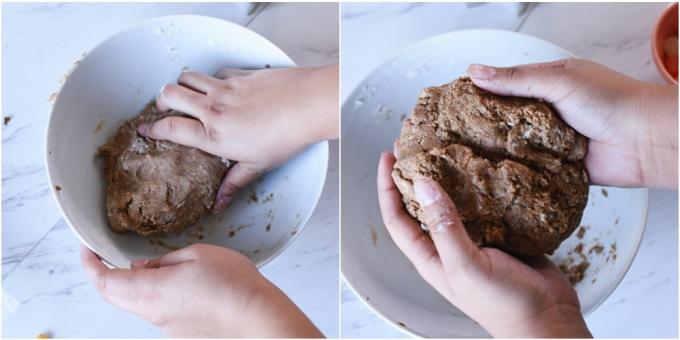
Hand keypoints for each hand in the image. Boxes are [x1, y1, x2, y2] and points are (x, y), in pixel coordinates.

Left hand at [81, 244, 322, 337]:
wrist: (257, 317)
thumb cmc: (233, 284)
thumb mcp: (197, 254)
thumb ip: (164, 261)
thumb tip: (144, 268)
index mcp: (152, 290)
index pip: (104, 281)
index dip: (90, 264)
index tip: (87, 250)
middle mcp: (153, 313)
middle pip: (112, 297)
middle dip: (103, 276)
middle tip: (105, 257)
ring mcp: (165, 326)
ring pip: (132, 305)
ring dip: (128, 286)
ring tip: (145, 267)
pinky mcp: (179, 332)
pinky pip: (154, 312)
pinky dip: (150, 296)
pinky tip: (171, 284)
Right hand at [138, 65, 338, 208]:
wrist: (306, 105)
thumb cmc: (285, 137)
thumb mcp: (257, 166)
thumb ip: (233, 182)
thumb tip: (219, 202)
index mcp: (214, 134)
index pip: (172, 128)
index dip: (152, 128)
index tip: (144, 130)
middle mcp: (214, 108)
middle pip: (170, 94)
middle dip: (161, 100)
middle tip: (164, 107)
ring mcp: (226, 88)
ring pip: (188, 76)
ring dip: (182, 84)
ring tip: (187, 94)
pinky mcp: (240, 74)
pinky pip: (215, 72)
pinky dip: (211, 79)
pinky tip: (220, 88)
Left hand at [377, 151, 591, 337]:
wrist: (548, 319)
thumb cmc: (502, 304)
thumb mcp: (465, 265)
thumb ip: (443, 226)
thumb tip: (422, 184)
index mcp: (430, 256)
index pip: (396, 217)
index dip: (387, 187)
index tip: (388, 156)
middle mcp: (447, 244)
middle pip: (422, 203)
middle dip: (415, 174)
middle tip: (416, 142)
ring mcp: (474, 237)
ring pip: (455, 199)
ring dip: (450, 174)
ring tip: (448, 145)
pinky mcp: (501, 232)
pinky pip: (486, 202)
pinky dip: (483, 183)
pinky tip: (486, 163)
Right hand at [467, 59, 677, 188]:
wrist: (647, 141)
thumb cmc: (612, 100)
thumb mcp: (559, 80)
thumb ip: (517, 79)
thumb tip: (476, 72)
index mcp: (547, 84)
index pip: (504, 86)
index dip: (479, 93)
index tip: (452, 103)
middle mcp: (547, 113)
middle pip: (506, 119)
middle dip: (483, 126)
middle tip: (451, 135)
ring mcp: (551, 142)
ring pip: (515, 146)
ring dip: (498, 151)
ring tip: (463, 158)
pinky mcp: (558, 168)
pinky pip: (531, 170)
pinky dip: (517, 172)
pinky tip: (493, 176)